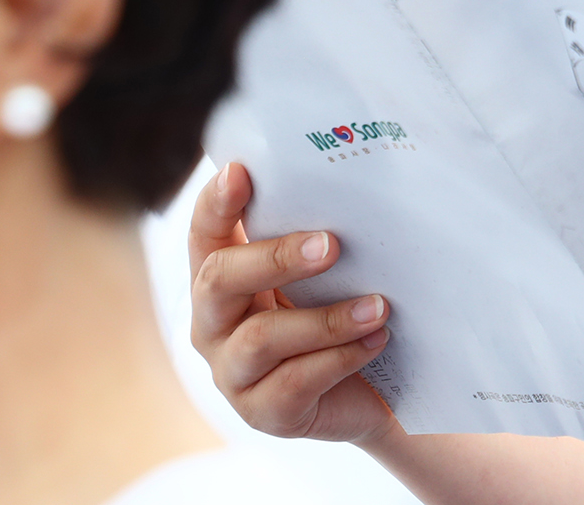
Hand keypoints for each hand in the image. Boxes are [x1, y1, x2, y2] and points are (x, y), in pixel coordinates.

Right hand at [188, 161, 397, 445]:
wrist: (370, 392)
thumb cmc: (338, 312)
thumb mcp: (323, 272)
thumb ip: (317, 237)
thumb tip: (358, 185)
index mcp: (221, 278)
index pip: (205, 234)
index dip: (215, 202)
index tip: (241, 171)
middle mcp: (213, 324)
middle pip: (220, 280)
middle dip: (275, 257)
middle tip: (331, 244)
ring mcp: (233, 373)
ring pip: (263, 337)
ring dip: (327, 319)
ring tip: (378, 307)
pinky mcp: (264, 413)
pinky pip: (295, 382)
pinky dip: (341, 357)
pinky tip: (375, 340)